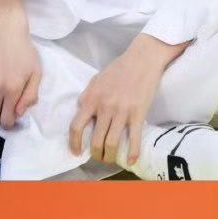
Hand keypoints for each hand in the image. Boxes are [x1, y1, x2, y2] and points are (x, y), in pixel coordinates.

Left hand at [68, 31, 170, 172]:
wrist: (143, 58)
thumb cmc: (119, 68)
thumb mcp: (97, 79)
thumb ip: (87, 95)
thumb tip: (80, 109)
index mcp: (92, 98)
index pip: (76, 126)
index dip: (74, 143)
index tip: (76, 152)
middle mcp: (104, 107)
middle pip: (95, 140)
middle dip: (96, 154)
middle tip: (99, 156)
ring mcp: (121, 111)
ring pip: (112, 143)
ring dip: (110, 156)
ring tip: (111, 158)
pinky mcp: (138, 113)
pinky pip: (134, 138)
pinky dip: (132, 153)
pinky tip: (132, 160)